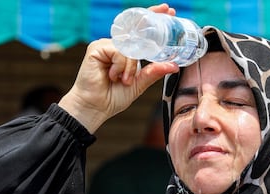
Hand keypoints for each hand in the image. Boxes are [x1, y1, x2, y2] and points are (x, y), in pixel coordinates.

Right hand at [59, 3, 178, 133]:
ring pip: (129, 47)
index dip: (152, 19)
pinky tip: (114, 76)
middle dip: (151, 21)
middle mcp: (115, 46)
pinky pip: (119, 52)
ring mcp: (105, 46)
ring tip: (123, 80)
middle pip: (135, 31)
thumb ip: (153, 73)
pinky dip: (121, 65)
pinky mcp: (96, 49)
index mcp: (125, 52)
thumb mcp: (139, 84)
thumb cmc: (113, 97)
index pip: (140, 33)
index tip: (168, 11)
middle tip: (167, 11)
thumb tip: (174, 66)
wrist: (95, 108)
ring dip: (131, 67)